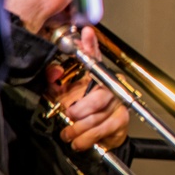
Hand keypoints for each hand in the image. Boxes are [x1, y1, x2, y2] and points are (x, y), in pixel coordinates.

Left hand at [48, 27, 128, 150]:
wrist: (103, 138)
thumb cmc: (84, 114)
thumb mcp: (65, 97)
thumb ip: (56, 83)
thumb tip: (53, 73)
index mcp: (96, 78)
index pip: (94, 59)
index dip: (91, 46)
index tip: (87, 33)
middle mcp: (110, 88)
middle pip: (98, 98)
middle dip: (81, 110)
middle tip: (70, 114)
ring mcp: (117, 104)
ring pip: (97, 117)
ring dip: (78, 129)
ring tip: (69, 133)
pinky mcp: (121, 120)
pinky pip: (101, 130)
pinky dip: (86, 139)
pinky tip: (79, 141)